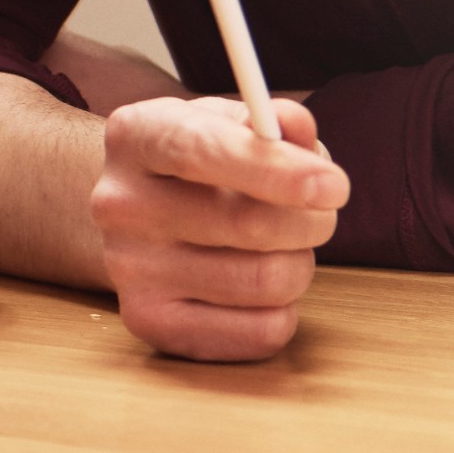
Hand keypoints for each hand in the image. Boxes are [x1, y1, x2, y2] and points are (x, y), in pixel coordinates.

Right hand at [90, 96, 346, 361]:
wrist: (138, 221)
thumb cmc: (199, 167)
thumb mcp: (229, 124)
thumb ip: (270, 121)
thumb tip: (295, 127)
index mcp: (136, 136)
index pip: (200, 150)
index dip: (275, 169)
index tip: (334, 185)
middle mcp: (119, 203)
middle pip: (249, 224)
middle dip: (312, 220)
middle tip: (323, 213)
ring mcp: (128, 269)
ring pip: (267, 280)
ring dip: (299, 264)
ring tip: (280, 249)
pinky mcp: (150, 323)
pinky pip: (263, 332)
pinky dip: (283, 310)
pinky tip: (257, 288)